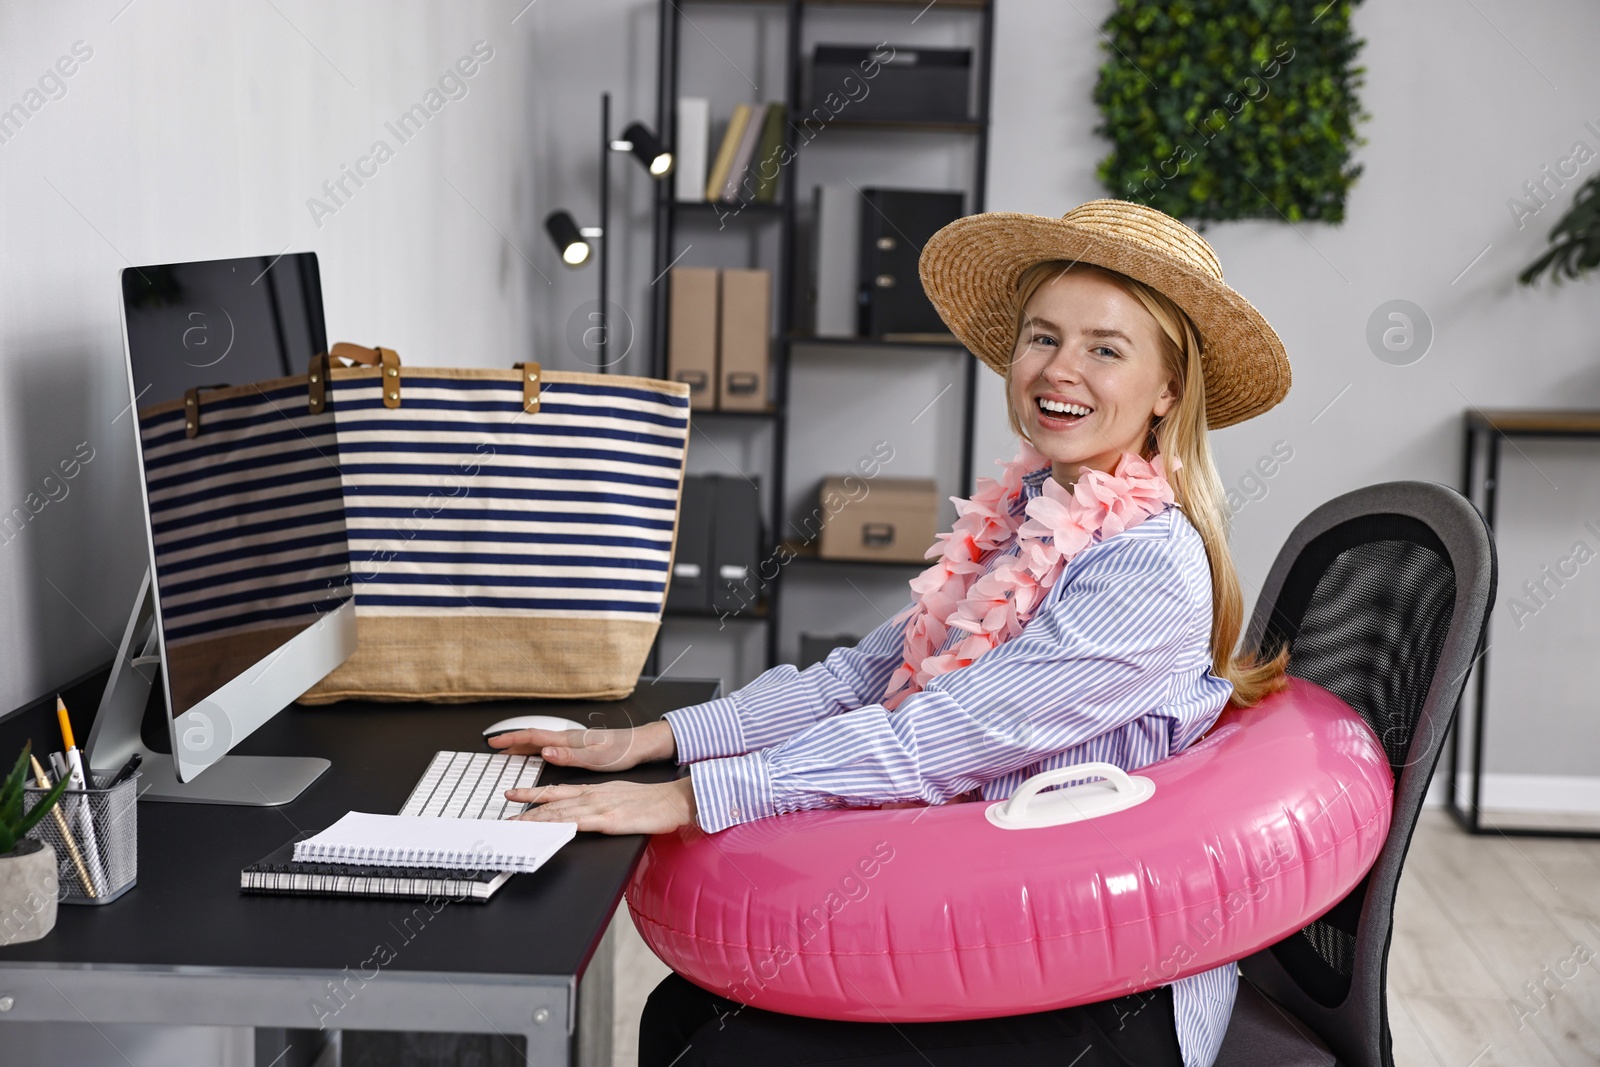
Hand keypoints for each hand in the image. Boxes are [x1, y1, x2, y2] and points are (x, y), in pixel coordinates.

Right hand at [488, 720, 675, 771]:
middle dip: (511, 742)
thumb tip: (545, 751)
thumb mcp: (595, 758)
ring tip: (508, 752)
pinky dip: (537, 750)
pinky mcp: (579, 747)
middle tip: (494, 747)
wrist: (639, 745)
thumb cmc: (621, 751)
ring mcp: (573, 741)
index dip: (511, 739)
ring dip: (522, 746)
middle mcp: (568, 738)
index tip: (493, 741)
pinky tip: (537, 756)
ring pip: (541, 742)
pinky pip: (551, 747)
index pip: (533, 736)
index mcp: (568, 740)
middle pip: (533, 738)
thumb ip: (568, 755)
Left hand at [508, 775, 697, 834]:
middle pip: (552, 803)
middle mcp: (592, 796)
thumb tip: (585, 811)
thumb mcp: (619, 796)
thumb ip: (599, 802)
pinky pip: (578, 823)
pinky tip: (547, 829)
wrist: (672, 800)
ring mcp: (598, 807)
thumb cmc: (650, 801)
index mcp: (593, 790)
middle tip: (505, 815)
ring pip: (559, 812)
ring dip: (535, 819)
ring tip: (516, 825)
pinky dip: (559, 825)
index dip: (532, 793)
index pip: (556, 791)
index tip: (514, 795)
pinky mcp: (608, 820)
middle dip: (526, 809)